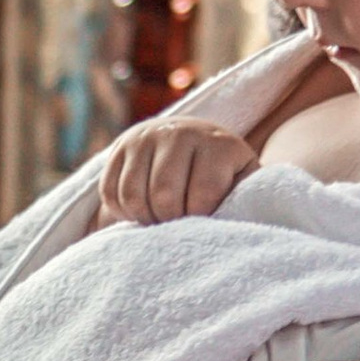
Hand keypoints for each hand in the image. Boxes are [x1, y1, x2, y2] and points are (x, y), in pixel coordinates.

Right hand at [96, 114, 260, 225]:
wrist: (192, 140)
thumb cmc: (224, 175)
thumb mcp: (244, 182)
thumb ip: (249, 199)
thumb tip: (238, 228)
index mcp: (217, 143)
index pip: (202, 194)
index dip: (201, 220)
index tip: (206, 224)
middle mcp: (179, 132)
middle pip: (163, 195)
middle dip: (170, 222)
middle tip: (178, 228)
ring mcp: (145, 136)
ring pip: (133, 195)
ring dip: (144, 219)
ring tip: (160, 221)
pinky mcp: (119, 147)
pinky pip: (110, 191)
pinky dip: (123, 211)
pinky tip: (142, 211)